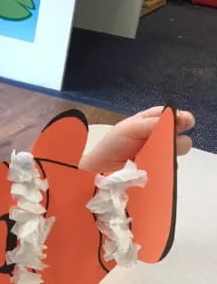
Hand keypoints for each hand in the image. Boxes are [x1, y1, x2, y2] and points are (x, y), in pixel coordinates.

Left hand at [80, 107, 194, 172]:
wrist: (102, 168)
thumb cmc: (112, 145)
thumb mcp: (130, 128)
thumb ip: (151, 123)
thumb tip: (174, 118)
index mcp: (152, 121)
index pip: (173, 115)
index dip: (180, 117)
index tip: (181, 121)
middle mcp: (160, 136)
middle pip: (181, 133)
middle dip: (175, 136)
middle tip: (164, 139)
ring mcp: (161, 153)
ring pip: (179, 150)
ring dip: (168, 150)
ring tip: (149, 152)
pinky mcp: (160, 168)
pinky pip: (170, 166)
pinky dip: (163, 164)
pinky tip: (150, 163)